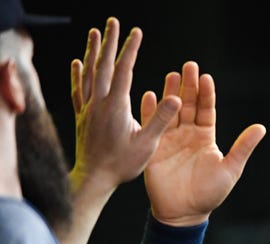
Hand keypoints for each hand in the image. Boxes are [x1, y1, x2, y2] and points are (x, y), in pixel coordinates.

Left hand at [70, 17, 179, 197]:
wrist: (94, 178)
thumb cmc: (123, 164)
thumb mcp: (148, 144)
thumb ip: (161, 119)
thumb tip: (176, 98)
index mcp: (116, 106)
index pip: (123, 71)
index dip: (130, 50)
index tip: (136, 32)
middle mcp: (99, 103)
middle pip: (103, 65)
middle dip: (109, 42)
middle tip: (112, 22)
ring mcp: (88, 109)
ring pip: (88, 73)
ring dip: (91, 51)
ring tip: (94, 32)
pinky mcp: (82, 116)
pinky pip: (78, 90)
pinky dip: (77, 74)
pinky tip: (77, 62)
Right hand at [142, 61, 265, 226]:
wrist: (184, 213)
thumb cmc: (209, 194)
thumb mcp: (230, 169)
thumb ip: (243, 147)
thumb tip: (261, 128)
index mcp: (205, 137)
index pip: (206, 110)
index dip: (206, 94)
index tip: (205, 77)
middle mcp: (187, 134)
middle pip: (187, 105)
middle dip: (187, 86)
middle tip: (188, 66)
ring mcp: (169, 140)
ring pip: (170, 112)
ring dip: (169, 94)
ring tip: (170, 76)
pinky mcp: (153, 148)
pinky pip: (151, 126)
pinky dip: (150, 112)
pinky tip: (148, 96)